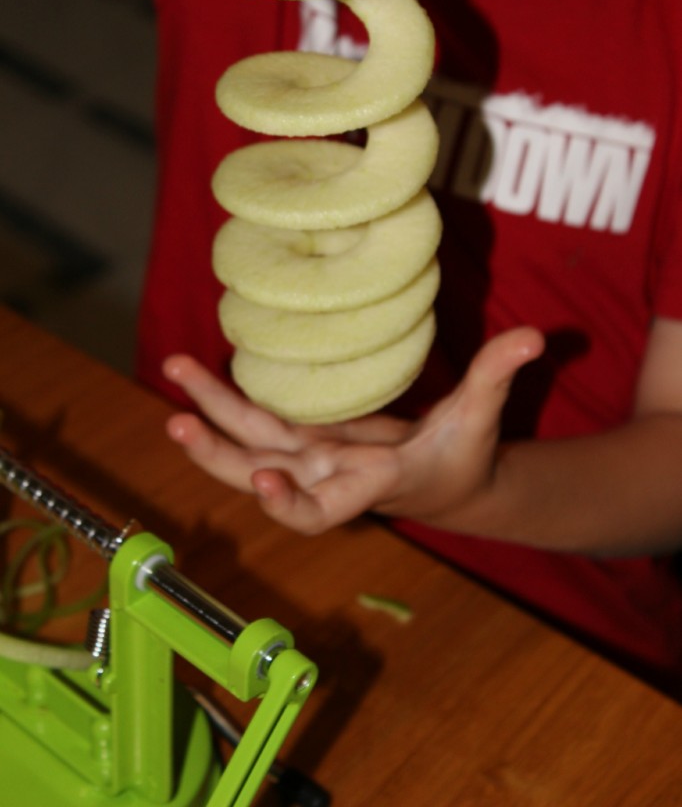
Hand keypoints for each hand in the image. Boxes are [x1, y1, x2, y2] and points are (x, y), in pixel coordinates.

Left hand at [163, 326, 543, 535]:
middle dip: (217, 454)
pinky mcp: (307, 438)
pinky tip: (198, 377)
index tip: (266, 478)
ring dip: (211, 419)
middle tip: (176, 422)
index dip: (290, 505)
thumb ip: (500, 375)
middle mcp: (329, 476)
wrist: (449, 484)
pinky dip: (228, 405)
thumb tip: (537, 336)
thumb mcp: (482, 418)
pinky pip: (259, 425)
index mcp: (370, 484)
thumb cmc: (466, 456)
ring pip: (251, 446)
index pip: (322, 512)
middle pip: (262, 476)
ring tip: (175, 376)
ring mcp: (312, 458)